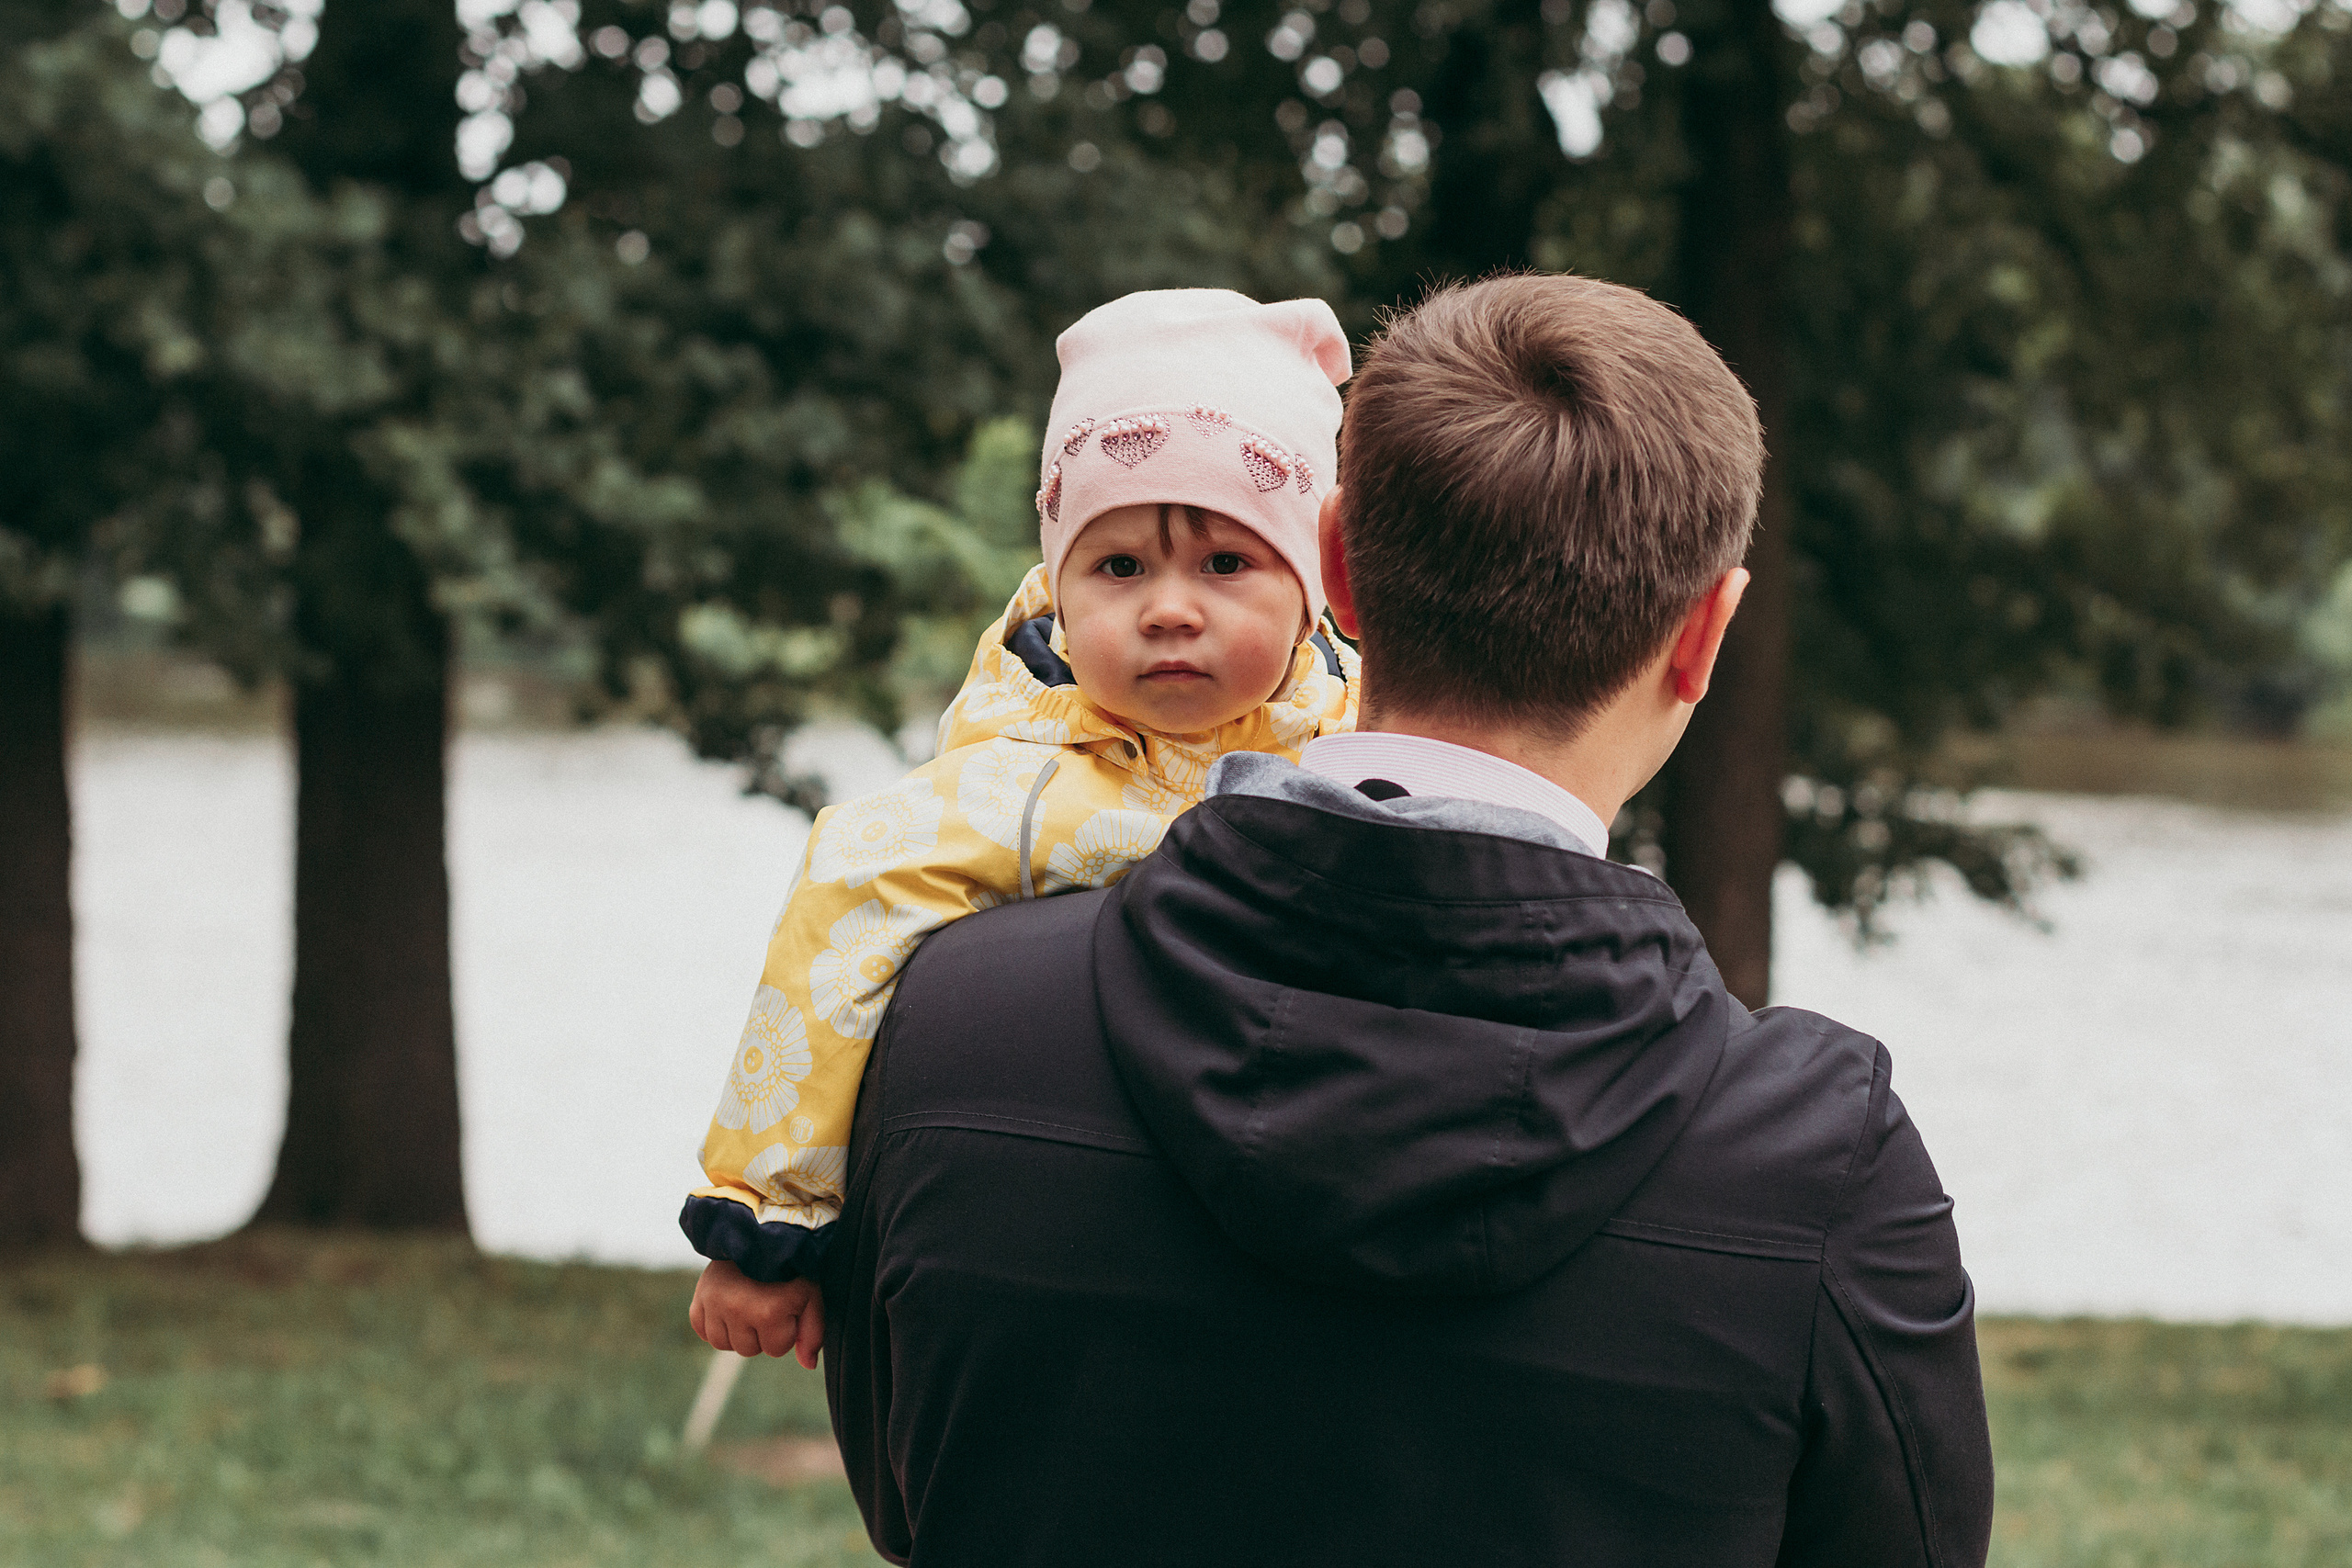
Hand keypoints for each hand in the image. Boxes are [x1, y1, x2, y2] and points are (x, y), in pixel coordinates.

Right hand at [689, 1260, 824, 1367]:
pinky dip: (714, 1324)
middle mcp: (738, 1310)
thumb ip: (813, 1332)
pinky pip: (702, 1330)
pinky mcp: (699, 1298)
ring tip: (747, 1305)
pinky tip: (727, 1308)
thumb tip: (808, 1365)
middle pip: (749, 1350)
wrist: (760, 1235)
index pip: (776, 1349)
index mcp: (769, 1312)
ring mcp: (714, 1304)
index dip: (785, 1331)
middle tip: (765, 1302)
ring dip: (737, 1331)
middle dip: (761, 1333)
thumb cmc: (791, 1269)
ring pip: (724, 1344)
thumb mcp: (811, 1295)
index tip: (786, 1307)